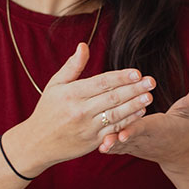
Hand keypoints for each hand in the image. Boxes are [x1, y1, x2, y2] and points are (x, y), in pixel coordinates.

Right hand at [16, 42, 155, 168]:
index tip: (137, 72)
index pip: (101, 82)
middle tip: (151, 81)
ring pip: (116, 114)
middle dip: (134, 89)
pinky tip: (140, 112)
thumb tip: (84, 45)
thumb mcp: (55, 85)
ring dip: (135, 105)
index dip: (121, 77)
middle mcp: (80, 110)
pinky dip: (128, 121)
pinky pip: (114, 130)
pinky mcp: (93, 141)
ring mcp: (87, 127)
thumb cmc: (47, 110)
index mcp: (71, 94)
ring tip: (150, 96)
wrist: (37, 143)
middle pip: (112, 98)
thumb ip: (72, 66)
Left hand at [98, 88, 188, 169]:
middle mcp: (144, 138)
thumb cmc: (183, 127)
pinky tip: (94, 143)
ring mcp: (135, 144)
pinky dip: (108, 146)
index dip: (133, 130)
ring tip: (99, 147)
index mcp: (156, 127)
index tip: (124, 133)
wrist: (178, 151)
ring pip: (120, 145)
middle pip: (128, 138)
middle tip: (105, 143)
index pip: (143, 127)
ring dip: (110, 146)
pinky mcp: (128, 146)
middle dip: (117, 141)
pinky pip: (117, 146)